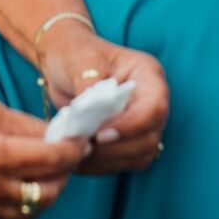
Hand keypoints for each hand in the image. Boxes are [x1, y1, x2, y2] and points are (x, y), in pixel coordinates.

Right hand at [0, 93, 87, 218]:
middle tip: (67, 156)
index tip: (83, 141)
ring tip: (45, 170)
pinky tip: (14, 179)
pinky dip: (17, 200)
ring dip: (44, 192)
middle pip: (46, 194)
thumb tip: (56, 133)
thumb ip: (24, 124)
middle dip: (64, 175)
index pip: (50, 160)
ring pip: (28, 212)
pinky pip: (3, 215)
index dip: (72, 150)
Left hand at [39, 25, 168, 174]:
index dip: (131, 126)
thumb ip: (90, 86)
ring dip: (107, 160)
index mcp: (147, 74)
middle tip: (82, 147)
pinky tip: (78, 159)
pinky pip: (124, 162)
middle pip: (149, 137)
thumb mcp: (80, 61)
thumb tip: (90, 114)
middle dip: (115, 149)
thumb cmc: (75, 53)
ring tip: (77, 153)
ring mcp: (142, 123)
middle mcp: (151, 100)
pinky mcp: (128, 140)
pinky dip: (101, 165)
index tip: (100, 135)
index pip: (154, 107)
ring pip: (139, 156)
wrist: (63, 62)